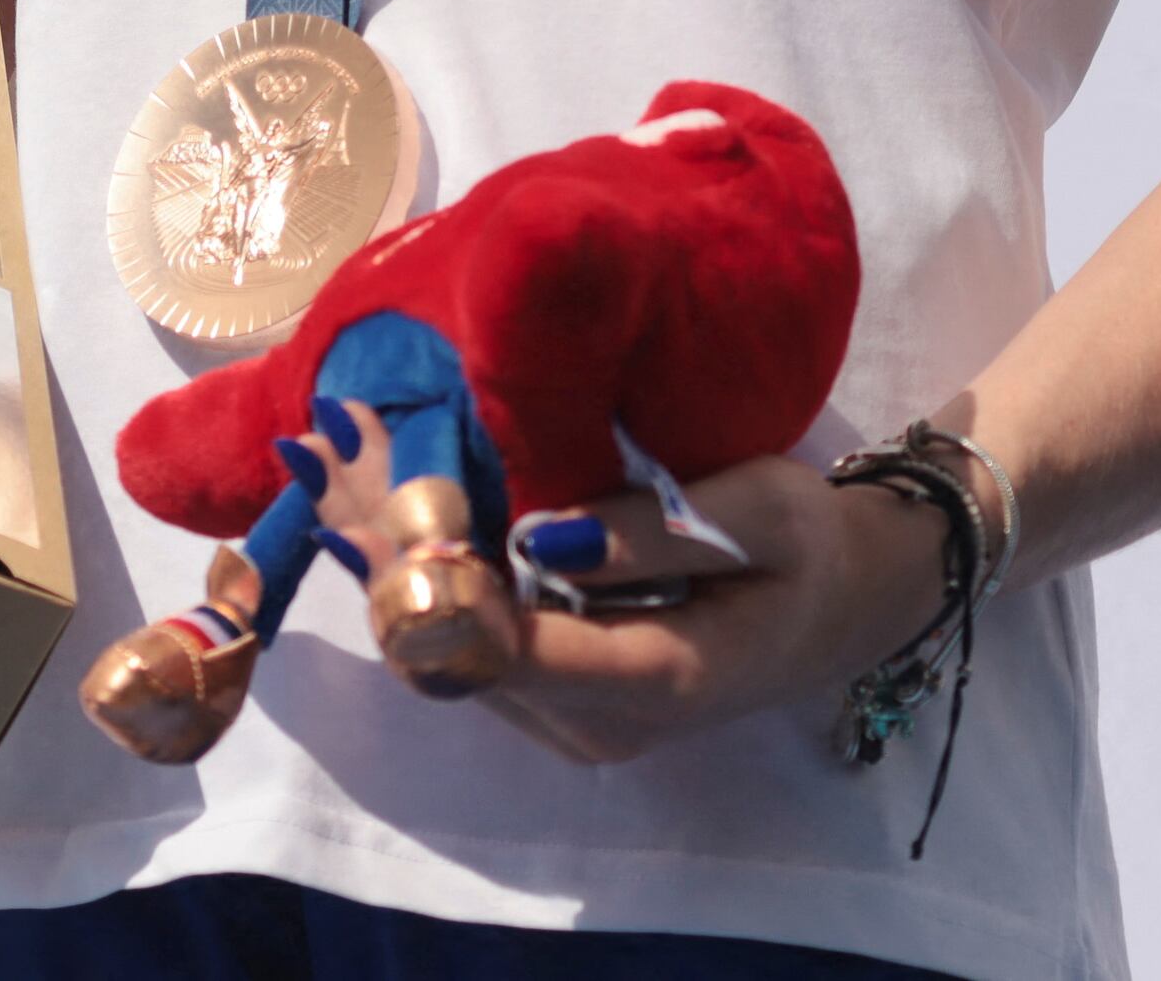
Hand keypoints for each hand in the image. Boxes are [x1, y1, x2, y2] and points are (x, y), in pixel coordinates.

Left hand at [294, 429, 955, 767]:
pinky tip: (367, 485)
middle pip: (449, 646)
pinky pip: (455, 632)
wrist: (842, 602)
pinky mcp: (543, 688)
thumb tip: (540, 535)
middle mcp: (587, 722)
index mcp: (652, 681)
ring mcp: (560, 715)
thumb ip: (655, 531)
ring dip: (382, 546)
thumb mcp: (762, 513)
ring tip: (325, 445)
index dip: (421, 574)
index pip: (503, 647)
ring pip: (437, 642)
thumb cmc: (809, 546)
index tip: (361, 490)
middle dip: (379, 543)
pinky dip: (411, 560)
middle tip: (318, 439)